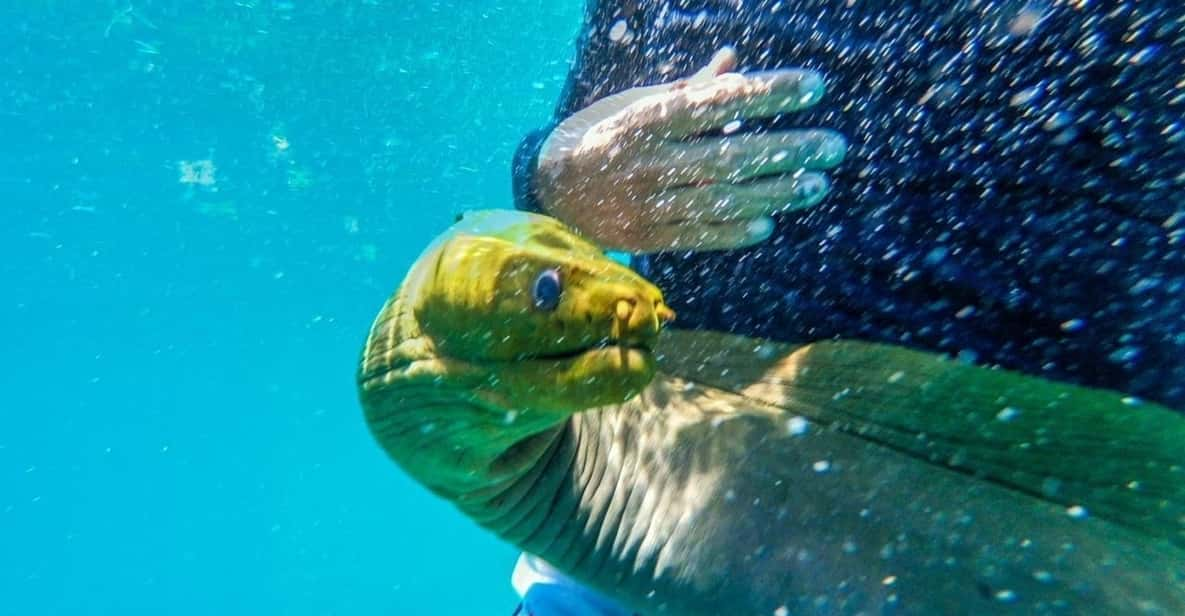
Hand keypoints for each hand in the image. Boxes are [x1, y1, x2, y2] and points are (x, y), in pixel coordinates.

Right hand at [534, 48, 846, 252]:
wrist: (550, 188)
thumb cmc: (603, 133)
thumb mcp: (638, 102)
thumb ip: (688, 89)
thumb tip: (734, 62)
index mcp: (646, 119)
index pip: (717, 103)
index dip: (767, 94)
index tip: (813, 87)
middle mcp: (648, 162)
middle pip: (729, 156)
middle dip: (787, 151)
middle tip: (834, 147)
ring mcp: (647, 203)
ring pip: (721, 199)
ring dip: (775, 193)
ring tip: (816, 184)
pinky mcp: (646, 238)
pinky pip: (698, 235)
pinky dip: (735, 230)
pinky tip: (770, 222)